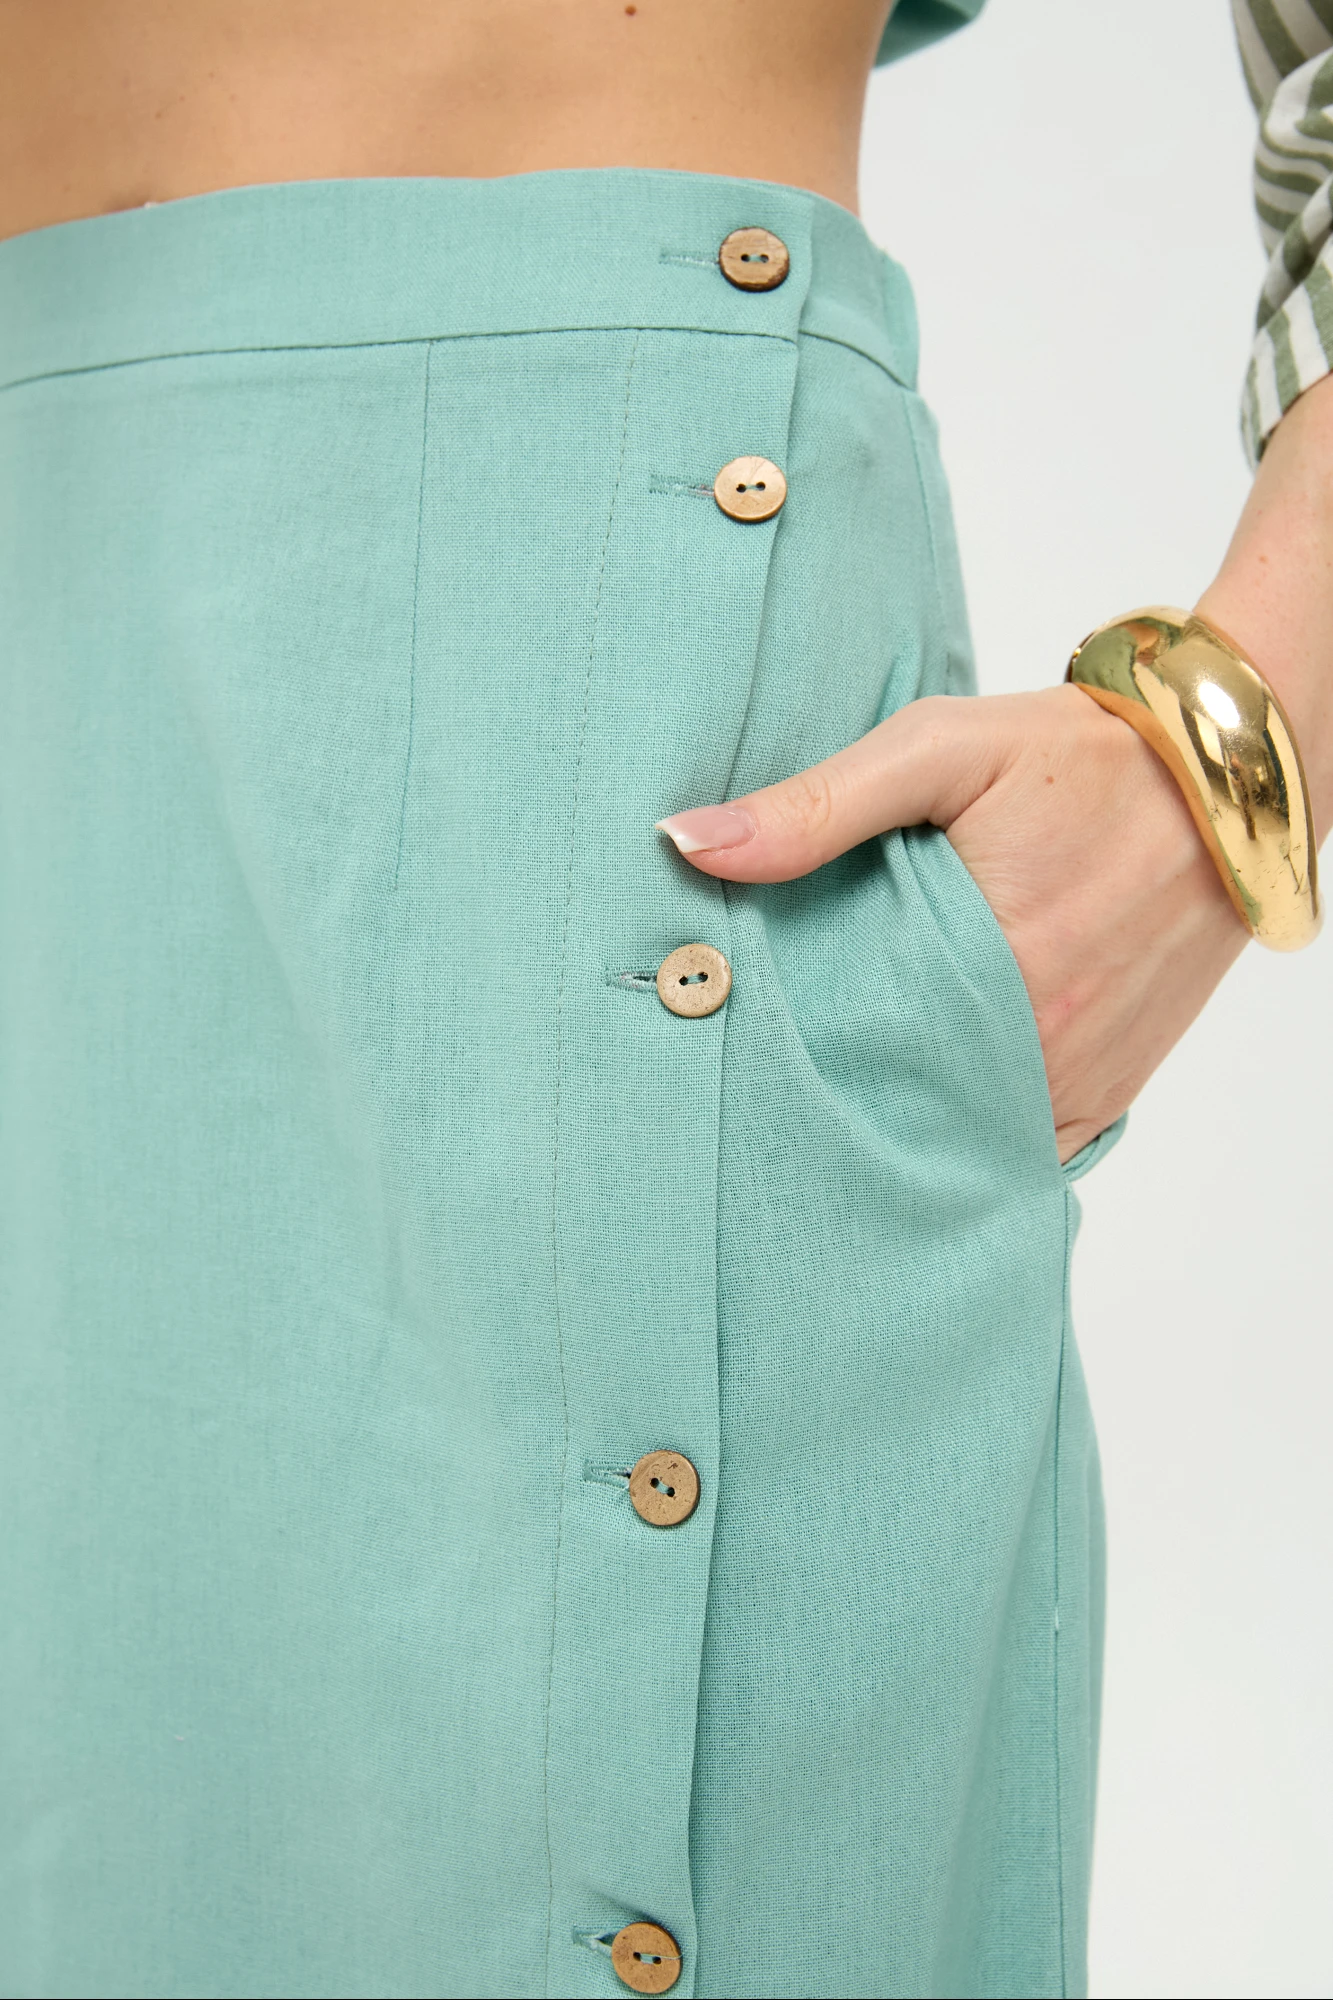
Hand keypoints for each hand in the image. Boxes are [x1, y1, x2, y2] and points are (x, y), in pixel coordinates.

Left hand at [657, 685, 1246, 1162]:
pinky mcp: (1109, 1093)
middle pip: (901, 1111)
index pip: (848, 1059)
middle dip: (836, 1101)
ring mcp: (1079, 1080)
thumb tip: (689, 844)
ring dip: (904, 1123)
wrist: (1223, 779)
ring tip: (839, 1094)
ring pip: (960, 1139)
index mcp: (991, 972)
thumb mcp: (940, 749)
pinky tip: (922, 1103)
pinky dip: (970, 1133)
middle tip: (772, 1081)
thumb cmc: (1081, 755)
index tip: (732, 1055)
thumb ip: (817, 804)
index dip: (784, 1065)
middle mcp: (1042, 1047)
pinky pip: (1022, 1147)